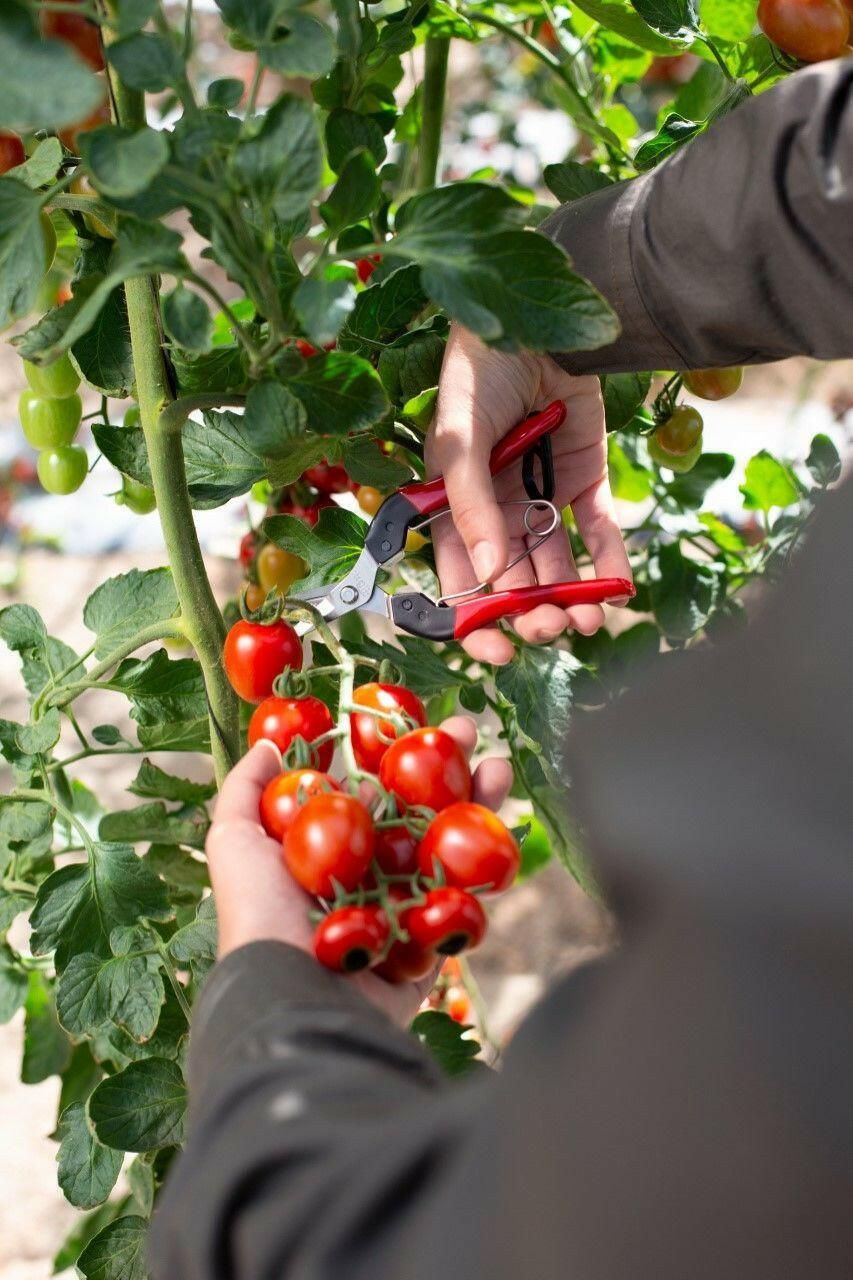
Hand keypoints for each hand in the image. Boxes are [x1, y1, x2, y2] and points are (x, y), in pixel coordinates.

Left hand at [206, 720, 512, 1026]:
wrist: (295, 994)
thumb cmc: (260, 915)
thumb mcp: (234, 842)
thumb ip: (246, 790)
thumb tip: (271, 744)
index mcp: (328, 851)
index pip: (370, 789)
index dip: (393, 751)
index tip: (416, 717)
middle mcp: (367, 878)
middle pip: (417, 811)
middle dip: (445, 767)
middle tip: (467, 729)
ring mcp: (402, 911)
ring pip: (451, 849)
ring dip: (478, 804)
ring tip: (499, 765)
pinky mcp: (430, 948)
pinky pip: (467, 904)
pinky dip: (490, 868)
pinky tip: (505, 826)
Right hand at [426, 324, 631, 663]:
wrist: (539, 315)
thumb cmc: (480, 370)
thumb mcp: (459, 437)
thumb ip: (469, 504)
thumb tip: (488, 576)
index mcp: (453, 503)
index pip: (460, 575)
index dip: (474, 619)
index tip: (495, 652)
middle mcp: (496, 506)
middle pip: (512, 577)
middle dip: (529, 611)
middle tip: (550, 631)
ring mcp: (541, 494)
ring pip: (555, 562)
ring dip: (569, 596)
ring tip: (585, 621)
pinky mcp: (584, 478)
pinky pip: (596, 528)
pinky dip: (608, 559)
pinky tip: (617, 588)